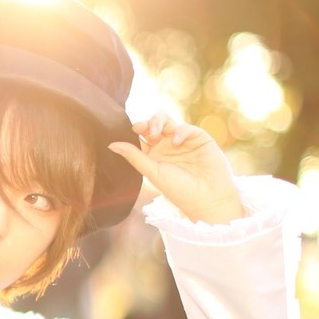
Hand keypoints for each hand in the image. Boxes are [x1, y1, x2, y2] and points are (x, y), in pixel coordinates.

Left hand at [108, 113, 243, 224]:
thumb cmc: (179, 190)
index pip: (141, 136)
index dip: (137, 129)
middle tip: (143, 128)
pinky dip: (179, 131)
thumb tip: (111, 144)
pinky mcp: (199, 138)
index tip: (134, 129)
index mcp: (153, 154)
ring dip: (159, 122)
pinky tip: (177, 142)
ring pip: (168, 121)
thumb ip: (134, 156)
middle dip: (148, 123)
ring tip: (158, 133)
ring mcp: (183, 140)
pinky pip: (186, 127)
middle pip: (154, 124)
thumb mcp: (152, 172)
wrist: (208, 197)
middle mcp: (167, 146)